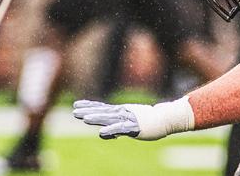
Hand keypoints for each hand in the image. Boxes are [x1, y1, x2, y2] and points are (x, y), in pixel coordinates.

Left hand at [72, 98, 192, 140]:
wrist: (165, 118)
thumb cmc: (148, 120)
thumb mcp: (130, 124)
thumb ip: (117, 129)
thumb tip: (105, 134)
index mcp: (120, 111)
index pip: (102, 108)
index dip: (89, 106)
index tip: (76, 105)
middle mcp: (122, 113)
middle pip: (102, 112)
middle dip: (88, 112)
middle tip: (74, 111)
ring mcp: (127, 119)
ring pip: (109, 119)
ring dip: (96, 119)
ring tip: (84, 119)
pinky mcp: (134, 127)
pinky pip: (120, 129)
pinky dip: (111, 131)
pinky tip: (101, 133)